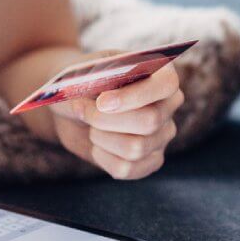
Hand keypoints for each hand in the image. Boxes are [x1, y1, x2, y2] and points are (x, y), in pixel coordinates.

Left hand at [48, 50, 183, 179]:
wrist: (71, 105)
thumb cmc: (80, 81)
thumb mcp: (82, 73)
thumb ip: (92, 83)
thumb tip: (102, 103)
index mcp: (159, 71)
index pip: (166, 84)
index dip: (134, 96)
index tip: (101, 102)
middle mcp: (168, 103)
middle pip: (150, 120)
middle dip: (106, 119)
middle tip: (83, 111)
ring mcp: (162, 134)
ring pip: (136, 147)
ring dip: (101, 137)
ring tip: (91, 125)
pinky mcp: (150, 159)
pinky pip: (127, 168)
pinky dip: (102, 156)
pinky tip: (96, 144)